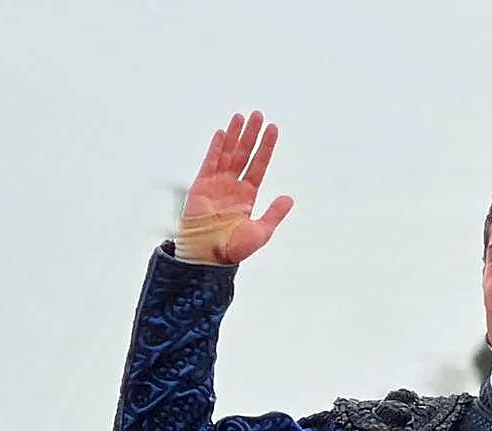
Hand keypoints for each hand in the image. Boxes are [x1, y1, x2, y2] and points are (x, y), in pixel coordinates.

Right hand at [178, 111, 293, 263]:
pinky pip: (210, 162)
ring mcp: (216, 184)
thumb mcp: (261, 231)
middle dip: (252, 135)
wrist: (210, 255)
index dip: (266, 148)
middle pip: (244, 154)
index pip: (259, 165)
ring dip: (235, 135)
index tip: (273, 129)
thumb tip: (289, 198)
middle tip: (259, 115)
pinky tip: (223, 132)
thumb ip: (274, 214)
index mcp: (247, 195)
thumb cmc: (234, 248)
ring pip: (228, 153)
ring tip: (242, 116)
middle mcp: (232, 186)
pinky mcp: (201, 185)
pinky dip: (216, 147)